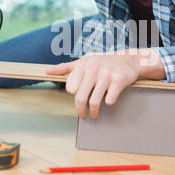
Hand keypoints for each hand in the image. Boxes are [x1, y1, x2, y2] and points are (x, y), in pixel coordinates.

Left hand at [45, 49, 165, 118]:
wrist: (127, 59)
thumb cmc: (102, 62)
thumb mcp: (83, 61)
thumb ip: (64, 68)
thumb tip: (46, 71)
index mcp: (83, 64)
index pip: (71, 88)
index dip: (74, 94)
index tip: (78, 96)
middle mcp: (94, 68)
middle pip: (80, 97)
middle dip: (80, 109)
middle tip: (82, 114)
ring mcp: (107, 74)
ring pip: (95, 101)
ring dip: (94, 111)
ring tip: (94, 114)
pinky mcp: (119, 80)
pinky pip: (110, 99)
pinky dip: (109, 103)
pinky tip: (108, 101)